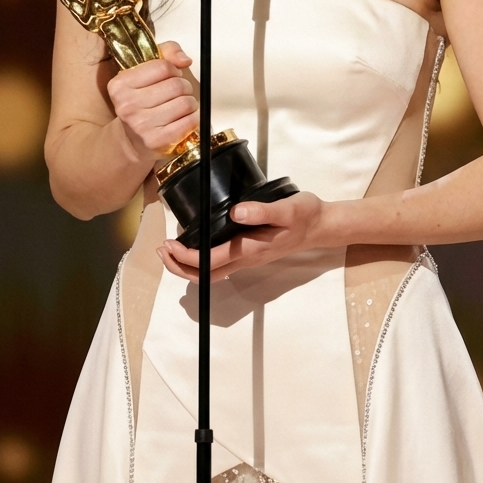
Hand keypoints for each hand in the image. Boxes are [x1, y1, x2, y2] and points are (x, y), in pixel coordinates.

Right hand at [106, 41, 197, 163]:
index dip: (173, 70)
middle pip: (177, 85)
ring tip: (179, 107)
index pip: (163, 67)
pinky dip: (193, 118)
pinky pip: (190, 121)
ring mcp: (141, 125)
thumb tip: (184, 60)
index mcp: (120, 85)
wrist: (133, 139)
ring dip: (189, 103)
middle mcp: (127, 106)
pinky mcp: (157, 141)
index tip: (169, 76)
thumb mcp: (147, 70)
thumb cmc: (142, 102)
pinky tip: (182, 119)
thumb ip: (167, 52)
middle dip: (183, 87)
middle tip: (177, 93)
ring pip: (186, 102)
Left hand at [158, 192, 326, 282]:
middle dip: (179, 266)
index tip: (170, 243)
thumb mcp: (288, 208)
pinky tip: (194, 246)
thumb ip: (263, 210)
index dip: (187, 256)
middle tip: (161, 249)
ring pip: (210, 272)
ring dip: (187, 265)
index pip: (211, 261)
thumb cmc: (305, 216)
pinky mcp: (248, 253)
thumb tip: (237, 212)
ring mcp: (247, 259)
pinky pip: (219, 265)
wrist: (320, 226)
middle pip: (205, 274)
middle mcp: (246, 258)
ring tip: (170, 249)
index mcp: (251, 248)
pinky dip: (199, 260)